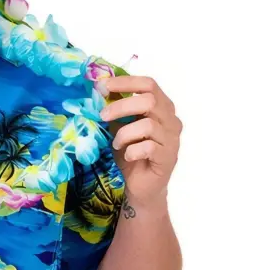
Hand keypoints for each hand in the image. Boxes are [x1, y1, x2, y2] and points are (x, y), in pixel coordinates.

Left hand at [98, 74, 181, 208]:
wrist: (141, 186)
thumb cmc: (131, 153)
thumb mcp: (119, 128)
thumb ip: (115, 111)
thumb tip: (98, 92)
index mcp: (162, 107)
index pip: (148, 84)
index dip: (125, 82)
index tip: (102, 86)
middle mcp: (171, 120)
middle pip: (149, 100)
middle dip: (121, 106)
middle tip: (102, 116)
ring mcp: (172, 139)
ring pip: (147, 125)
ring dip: (124, 133)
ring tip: (117, 144)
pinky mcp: (168, 158)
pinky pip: (148, 147)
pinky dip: (132, 151)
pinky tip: (128, 156)